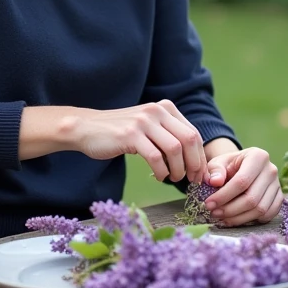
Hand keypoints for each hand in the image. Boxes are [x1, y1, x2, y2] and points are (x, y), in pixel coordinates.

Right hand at [72, 100, 206, 184]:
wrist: (86, 128)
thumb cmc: (119, 133)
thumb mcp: (147, 127)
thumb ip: (168, 135)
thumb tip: (193, 161)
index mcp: (165, 107)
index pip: (193, 133)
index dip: (200, 156)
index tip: (199, 174)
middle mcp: (156, 111)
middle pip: (189, 140)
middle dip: (194, 164)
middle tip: (191, 180)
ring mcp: (143, 122)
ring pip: (175, 149)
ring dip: (178, 170)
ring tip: (173, 179)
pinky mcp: (130, 135)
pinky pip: (156, 158)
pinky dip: (162, 172)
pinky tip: (158, 177)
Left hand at [202, 147, 282, 226]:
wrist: (241, 168)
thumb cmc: (228, 165)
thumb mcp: (218, 162)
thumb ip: (215, 170)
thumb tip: (215, 181)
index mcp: (258, 156)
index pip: (241, 181)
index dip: (224, 196)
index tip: (209, 204)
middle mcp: (271, 170)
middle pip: (252, 198)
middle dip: (230, 210)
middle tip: (214, 213)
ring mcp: (277, 185)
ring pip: (260, 209)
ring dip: (239, 218)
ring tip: (222, 218)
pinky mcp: (279, 198)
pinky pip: (268, 215)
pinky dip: (252, 220)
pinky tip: (236, 218)